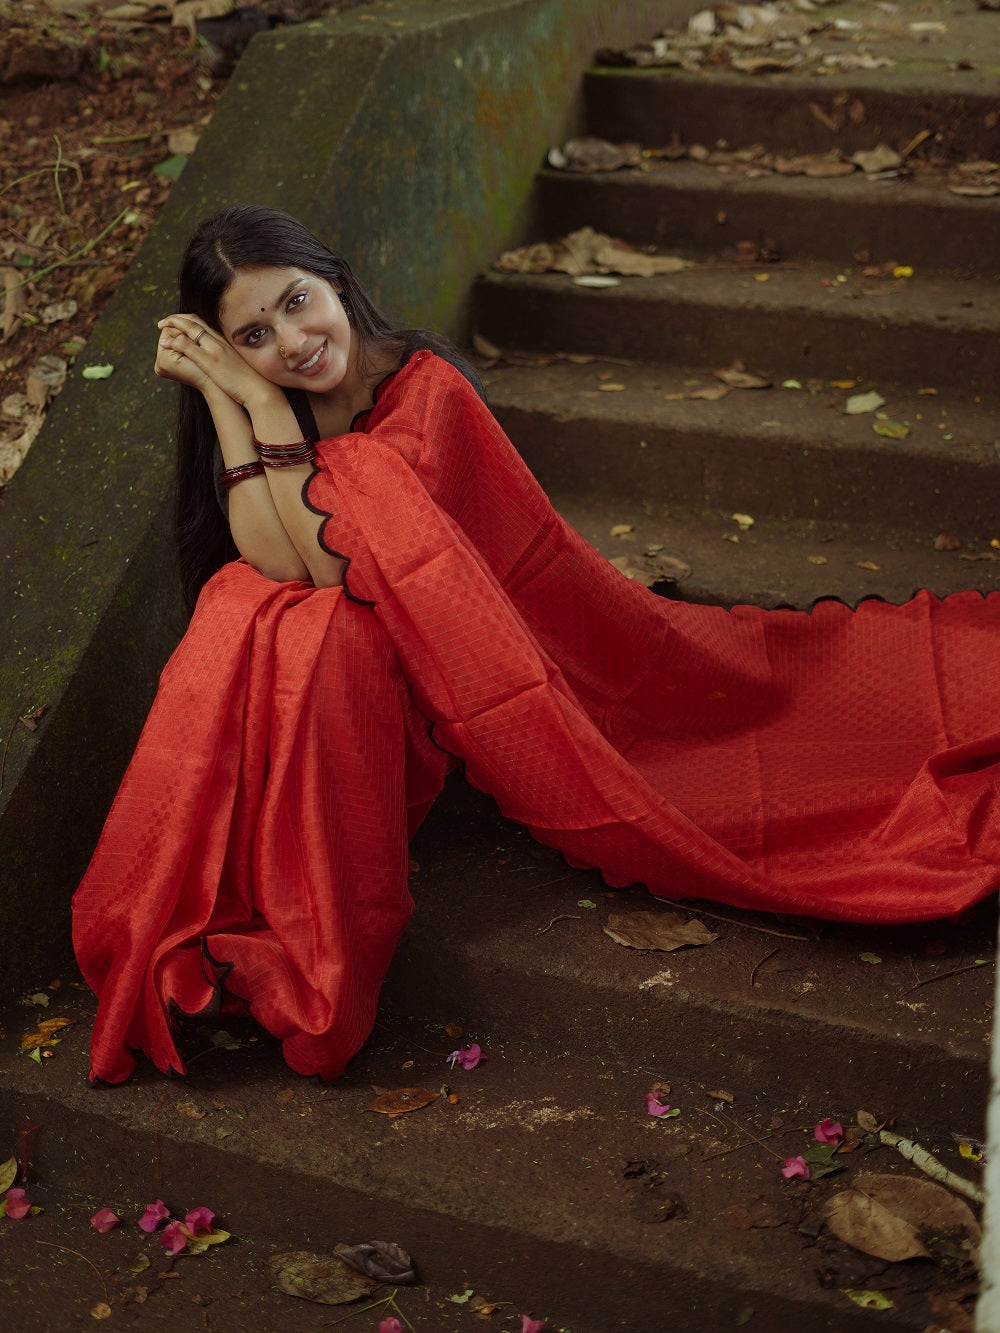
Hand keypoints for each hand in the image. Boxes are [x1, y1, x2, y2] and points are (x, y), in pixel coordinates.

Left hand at [155, 314, 280, 409]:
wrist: (259, 389)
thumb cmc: (252, 382)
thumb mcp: (239, 365)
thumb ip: (229, 358)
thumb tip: (223, 362)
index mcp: (226, 341)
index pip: (203, 323)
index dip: (187, 320)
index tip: (177, 322)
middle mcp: (219, 341)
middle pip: (194, 322)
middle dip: (176, 319)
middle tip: (163, 322)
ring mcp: (213, 349)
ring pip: (188, 331)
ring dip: (172, 328)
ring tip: (161, 329)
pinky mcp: (209, 360)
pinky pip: (187, 346)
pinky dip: (174, 342)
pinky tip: (165, 343)